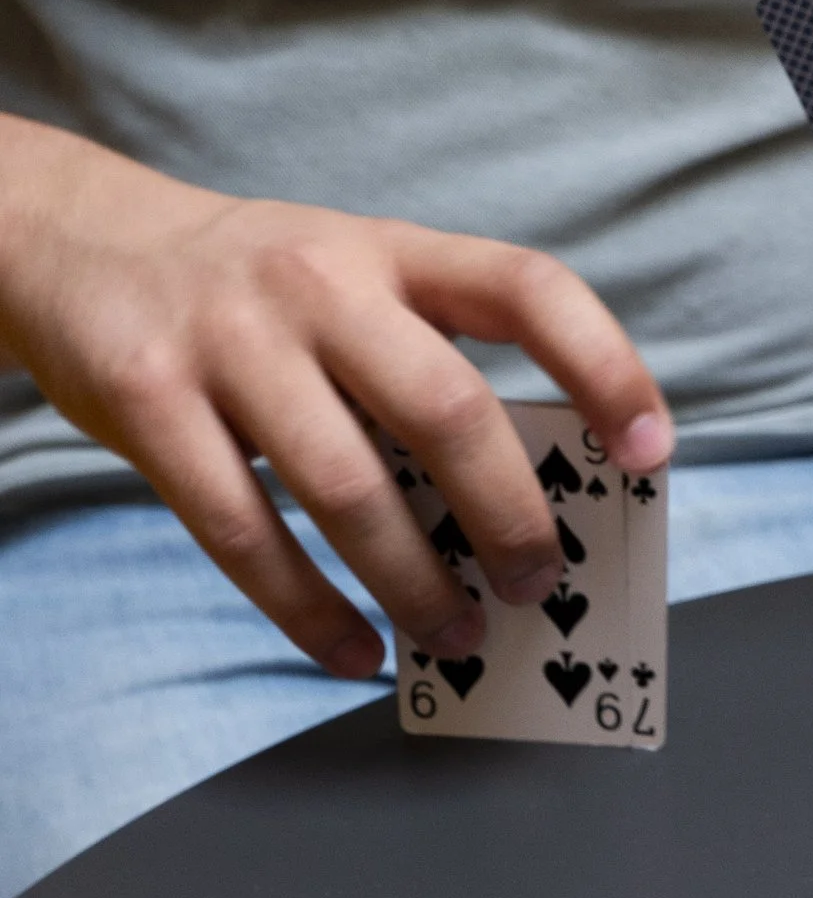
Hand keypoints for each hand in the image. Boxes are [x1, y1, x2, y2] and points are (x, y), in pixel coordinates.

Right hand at [0, 122, 675, 676]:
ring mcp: (230, 341)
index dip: (605, 368)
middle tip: (538, 585)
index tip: (651, 453)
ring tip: (457, 634)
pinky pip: (246, 534)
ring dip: (418, 584)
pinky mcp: (151, 404)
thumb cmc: (253, 291)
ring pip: (349, 489)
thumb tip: (529, 502)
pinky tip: (356, 654)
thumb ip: (432, 363)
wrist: (75, 244)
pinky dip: (311, 613)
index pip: (528, 289)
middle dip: (510, 517)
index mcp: (392, 252)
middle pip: (447, 409)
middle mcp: (320, 283)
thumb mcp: (352, 282)